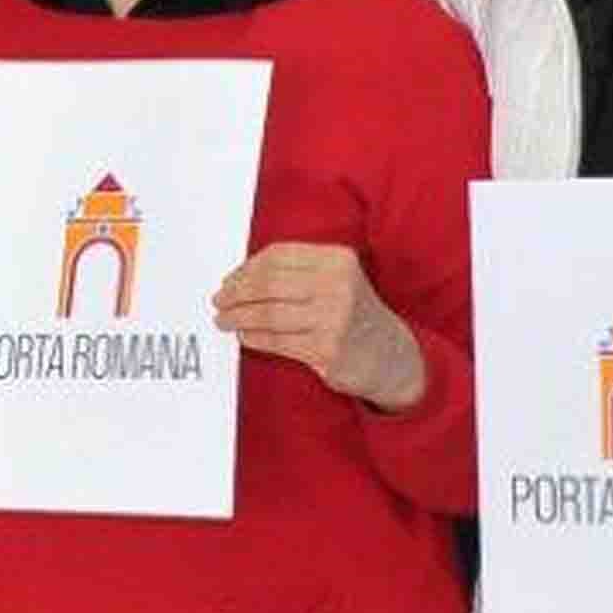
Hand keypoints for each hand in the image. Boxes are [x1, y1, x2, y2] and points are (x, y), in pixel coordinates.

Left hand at [211, 243, 425, 410]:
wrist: (393, 356)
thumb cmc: (353, 315)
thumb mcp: (336, 280)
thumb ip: (297, 272)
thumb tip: (240, 278)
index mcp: (337, 260)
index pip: (278, 256)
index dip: (247, 268)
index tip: (230, 280)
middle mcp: (337, 284)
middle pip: (268, 283)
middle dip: (236, 293)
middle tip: (219, 301)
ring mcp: (333, 317)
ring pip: (268, 313)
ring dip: (238, 317)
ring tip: (224, 321)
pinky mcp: (326, 349)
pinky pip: (277, 340)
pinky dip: (254, 337)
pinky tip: (245, 336)